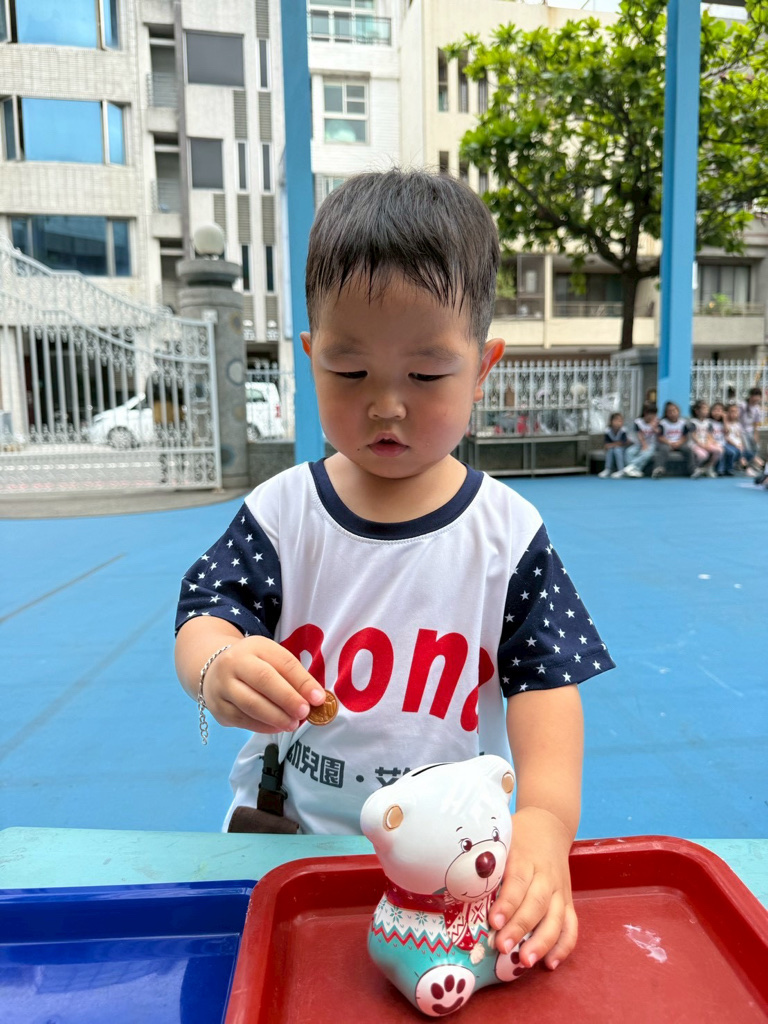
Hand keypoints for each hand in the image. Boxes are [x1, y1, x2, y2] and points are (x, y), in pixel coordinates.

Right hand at [202, 636, 325, 732]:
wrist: (215, 671)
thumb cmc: (255, 667)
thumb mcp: (273, 661)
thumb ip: (294, 677)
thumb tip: (317, 699)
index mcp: (256, 647)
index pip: (283, 661)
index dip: (302, 681)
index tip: (318, 698)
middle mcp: (235, 663)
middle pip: (263, 680)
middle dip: (287, 699)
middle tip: (304, 713)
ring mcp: (222, 685)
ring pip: (250, 703)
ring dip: (275, 717)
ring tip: (293, 724)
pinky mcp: (217, 707)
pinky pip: (242, 719)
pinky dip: (262, 726)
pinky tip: (277, 727)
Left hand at [489, 806, 576, 970]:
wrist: (549, 824)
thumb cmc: (517, 836)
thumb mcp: (501, 839)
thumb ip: (486, 860)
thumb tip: (456, 883)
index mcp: (525, 857)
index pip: (517, 882)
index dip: (507, 904)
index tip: (493, 922)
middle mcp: (545, 875)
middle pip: (536, 904)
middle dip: (520, 928)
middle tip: (502, 948)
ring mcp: (559, 889)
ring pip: (556, 918)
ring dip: (542, 942)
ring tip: (525, 962)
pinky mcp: (567, 900)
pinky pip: (571, 925)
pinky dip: (564, 946)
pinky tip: (549, 964)